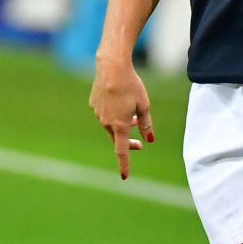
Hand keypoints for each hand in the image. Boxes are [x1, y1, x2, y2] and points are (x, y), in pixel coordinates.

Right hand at [89, 60, 154, 179]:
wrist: (111, 67)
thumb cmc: (131, 85)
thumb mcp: (144, 106)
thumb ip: (146, 125)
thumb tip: (149, 140)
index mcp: (120, 126)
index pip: (121, 151)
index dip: (124, 164)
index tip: (125, 176)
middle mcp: (106, 122)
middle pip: (117, 138)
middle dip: (129, 141)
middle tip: (140, 145)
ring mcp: (98, 113)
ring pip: (111, 125)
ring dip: (122, 124)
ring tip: (134, 115)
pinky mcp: (93, 103)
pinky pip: (105, 113)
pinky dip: (114, 113)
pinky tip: (119, 100)